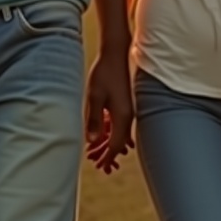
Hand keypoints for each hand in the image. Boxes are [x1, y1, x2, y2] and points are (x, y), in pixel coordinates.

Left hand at [84, 49, 133, 173]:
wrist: (115, 54)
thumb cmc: (104, 73)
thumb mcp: (94, 96)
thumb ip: (94, 119)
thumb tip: (92, 141)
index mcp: (122, 116)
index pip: (115, 145)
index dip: (107, 157)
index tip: (99, 166)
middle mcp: (128, 115)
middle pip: (119, 142)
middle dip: (108, 153)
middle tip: (96, 163)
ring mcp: (128, 109)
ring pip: (119, 134)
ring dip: (109, 143)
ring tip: (97, 151)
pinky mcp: (125, 104)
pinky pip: (120, 125)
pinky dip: (111, 132)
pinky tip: (103, 134)